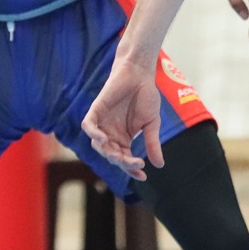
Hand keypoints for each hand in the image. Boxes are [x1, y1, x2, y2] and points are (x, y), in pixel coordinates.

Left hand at [82, 61, 164, 179]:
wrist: (140, 74)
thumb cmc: (146, 97)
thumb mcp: (152, 124)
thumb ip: (152, 143)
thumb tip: (160, 165)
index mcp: (123, 139)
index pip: (125, 160)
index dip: (131, 169)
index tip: (142, 175)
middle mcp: (111, 134)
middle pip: (111, 155)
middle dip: (122, 162)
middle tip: (135, 163)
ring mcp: (102, 123)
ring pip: (98, 145)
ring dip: (107, 152)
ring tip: (119, 156)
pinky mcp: (96, 111)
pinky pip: (88, 126)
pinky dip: (93, 134)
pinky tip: (103, 139)